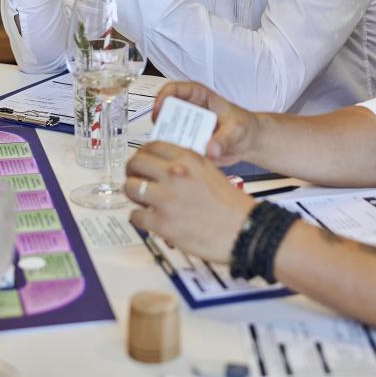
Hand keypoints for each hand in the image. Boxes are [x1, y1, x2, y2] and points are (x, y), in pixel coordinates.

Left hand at [125, 141, 254, 262]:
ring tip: (141, 201)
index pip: (152, 145)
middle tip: (135, 179)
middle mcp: (175, 174)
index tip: (142, 161)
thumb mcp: (209, 170)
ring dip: (133, 194)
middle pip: (136, 162)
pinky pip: (135, 216)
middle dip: (132, 171)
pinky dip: (138, 218)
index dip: (143, 153)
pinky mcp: (162, 223)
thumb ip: (186, 165)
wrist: (245, 231)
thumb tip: (163, 166)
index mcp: (188, 158)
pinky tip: (147, 219)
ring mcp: (166, 198)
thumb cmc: (231, 205)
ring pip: (130, 187)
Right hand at [153, 81, 259, 164]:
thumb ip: (224, 139)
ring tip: (176, 151)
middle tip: (165, 136)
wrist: (248, 142)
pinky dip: (174, 153)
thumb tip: (211, 149)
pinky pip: (175, 147)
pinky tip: (181, 160)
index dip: (163, 97)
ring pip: (167, 132)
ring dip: (167, 141)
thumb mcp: (236, 129)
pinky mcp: (187, 143)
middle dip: (162, 124)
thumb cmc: (243, 126)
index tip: (159, 109)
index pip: (175, 89)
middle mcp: (189, 111)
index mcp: (199, 96)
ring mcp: (186, 128)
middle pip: (165, 112)